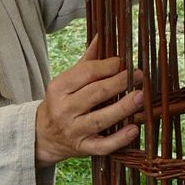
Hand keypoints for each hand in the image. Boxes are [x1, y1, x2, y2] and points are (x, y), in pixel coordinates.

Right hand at [34, 36, 144, 164]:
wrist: (43, 135)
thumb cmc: (61, 102)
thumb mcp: (67, 81)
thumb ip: (86, 61)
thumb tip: (102, 36)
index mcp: (59, 88)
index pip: (86, 73)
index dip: (108, 66)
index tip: (123, 63)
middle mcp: (64, 109)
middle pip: (95, 94)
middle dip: (119, 83)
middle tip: (138, 75)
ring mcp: (73, 130)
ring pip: (101, 119)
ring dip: (123, 108)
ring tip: (140, 97)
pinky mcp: (82, 148)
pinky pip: (102, 145)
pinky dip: (119, 139)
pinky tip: (134, 129)